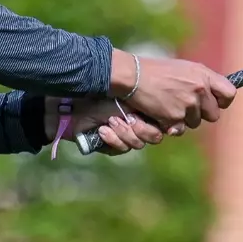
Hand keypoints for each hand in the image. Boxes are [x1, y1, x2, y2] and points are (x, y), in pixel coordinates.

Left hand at [50, 96, 176, 155]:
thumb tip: (171, 120)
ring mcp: (124, 134)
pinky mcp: (111, 145)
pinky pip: (121, 149)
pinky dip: (113, 140)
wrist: (72, 103)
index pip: (162, 122)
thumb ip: (148, 103)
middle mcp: (136, 121)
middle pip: (153, 136)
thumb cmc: (99, 92)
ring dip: (123, 133)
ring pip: (137, 144)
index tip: (147, 115)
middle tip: (127, 118)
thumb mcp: (126, 93)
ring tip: (109, 122)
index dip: (158, 123)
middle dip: (140, 129)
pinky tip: (102, 130)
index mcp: (143, 107)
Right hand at [109, 50, 235, 130]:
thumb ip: (200, 80)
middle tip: (185, 106)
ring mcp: (188, 104)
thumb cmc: (156, 71)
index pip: (230, 93)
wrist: (133, 76)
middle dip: (201, 114)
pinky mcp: (175, 117)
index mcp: (203, 74)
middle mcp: (199, 89)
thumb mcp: (183, 69)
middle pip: (213, 114)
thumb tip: (213, 94)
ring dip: (184, 119)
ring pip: (194, 123)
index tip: (216, 103)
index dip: (223, 101)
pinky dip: (170, 124)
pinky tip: (160, 112)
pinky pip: (179, 129)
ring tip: (168, 105)